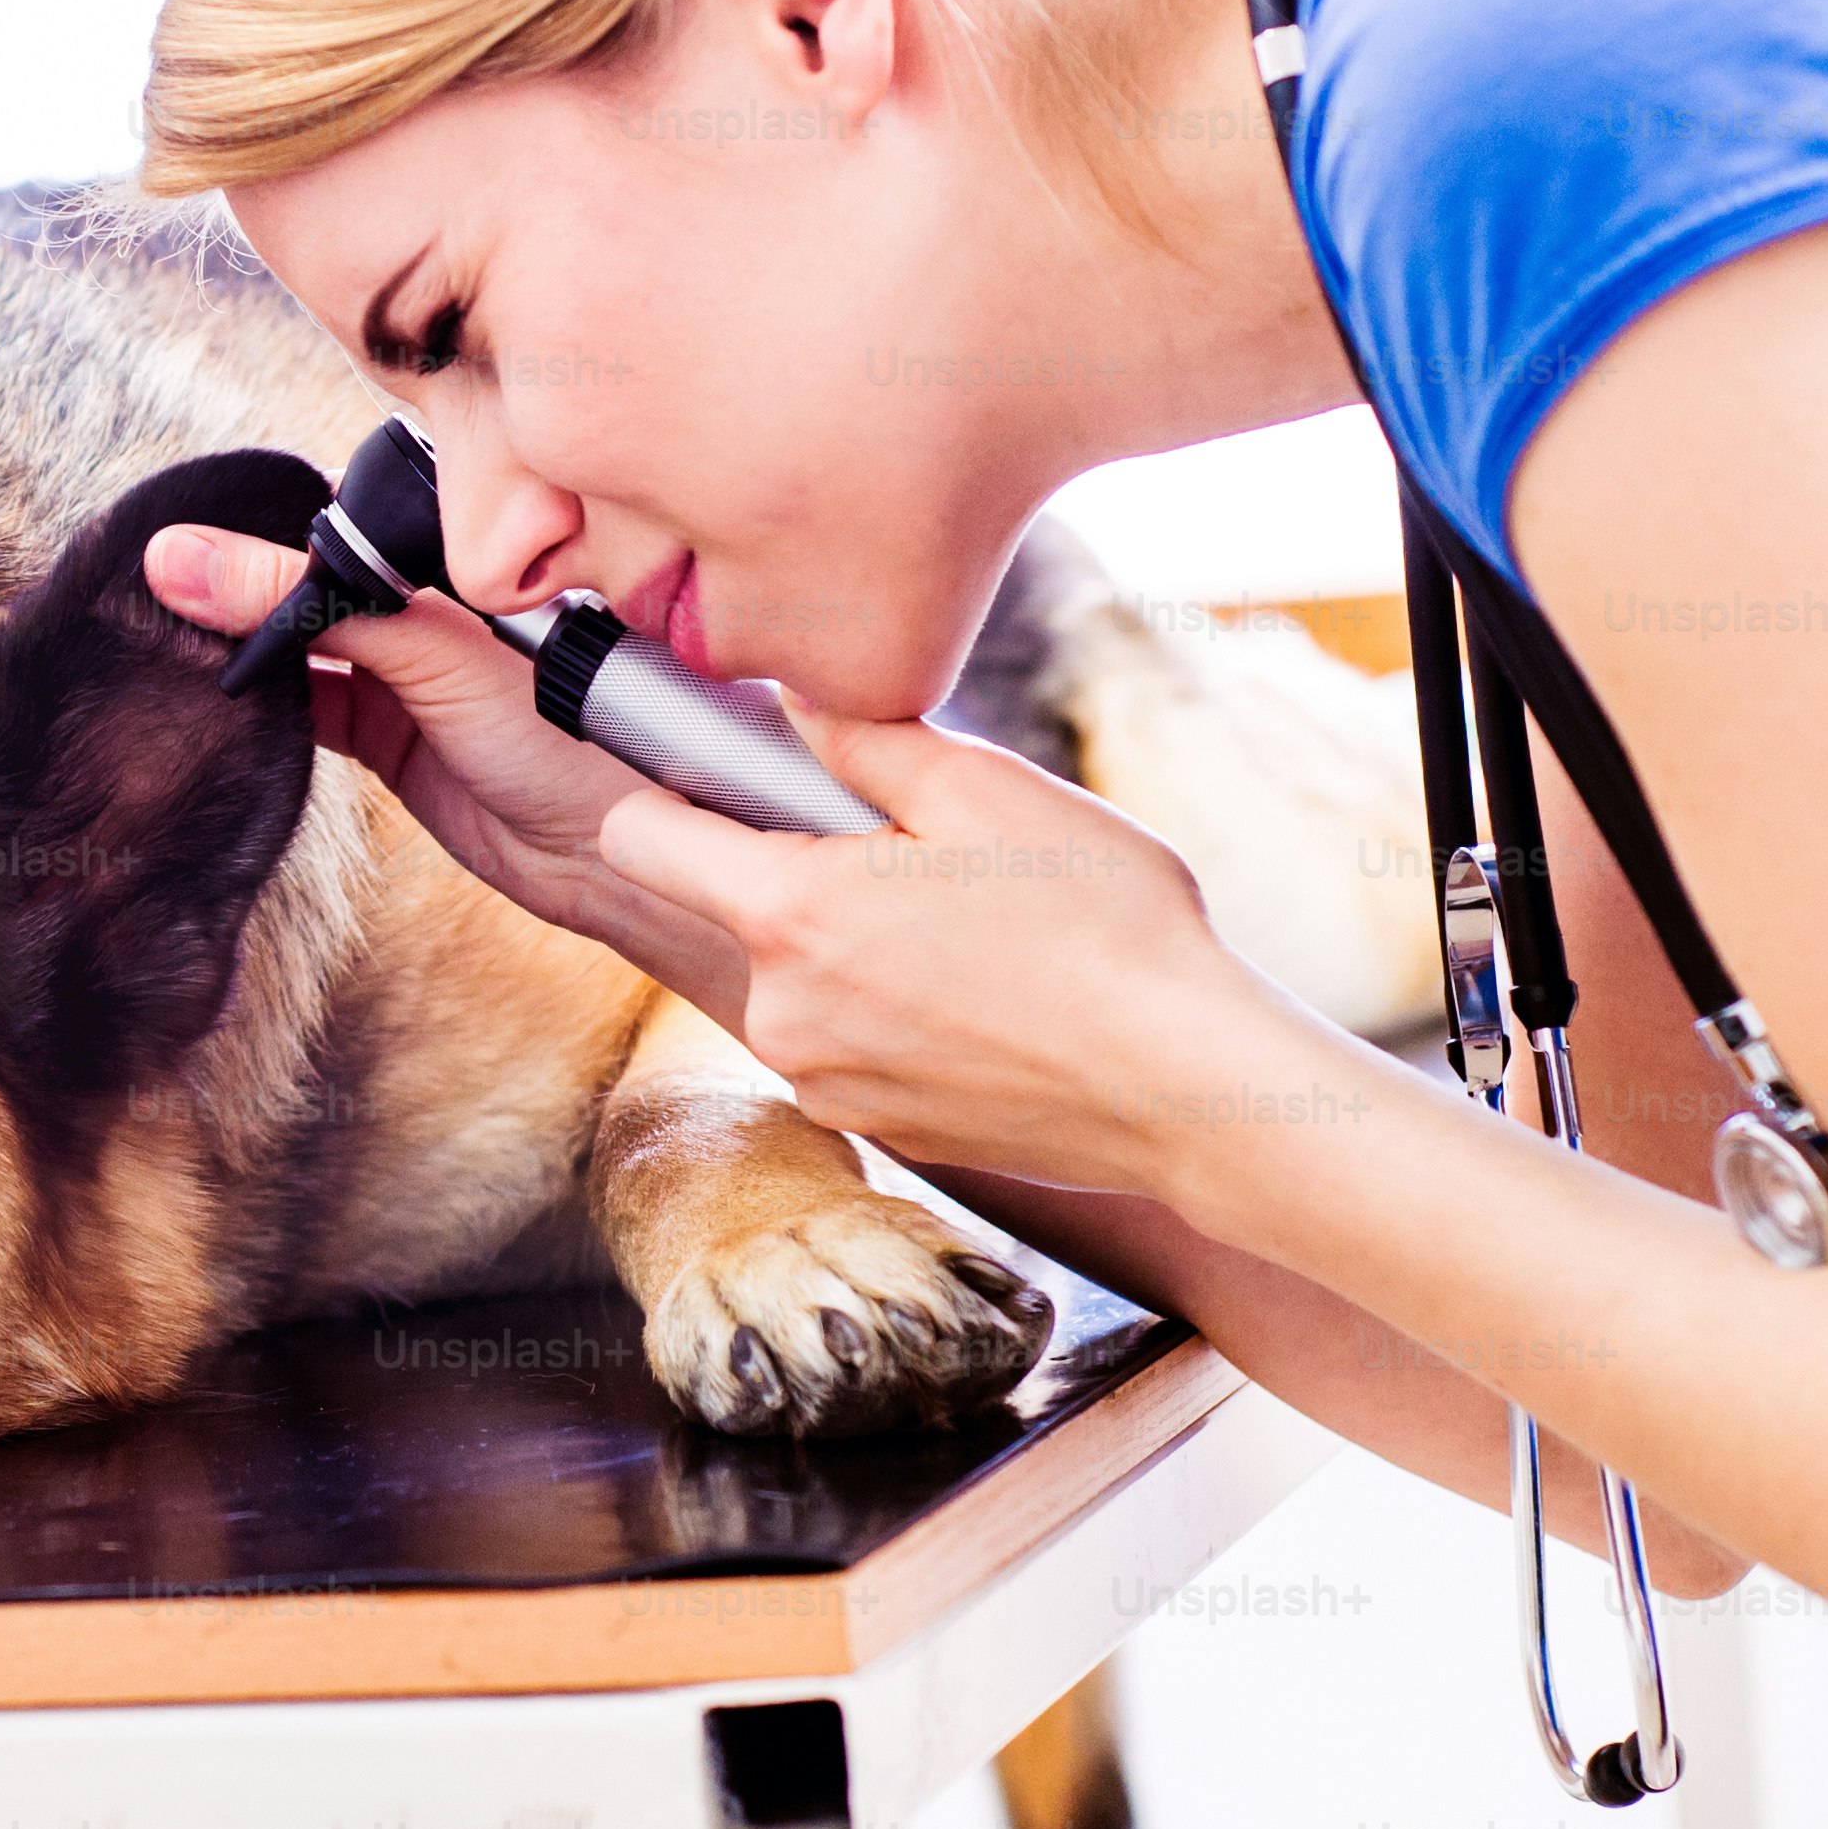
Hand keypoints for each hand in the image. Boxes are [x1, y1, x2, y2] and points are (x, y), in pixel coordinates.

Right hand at [142, 525, 748, 1009]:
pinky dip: (264, 705)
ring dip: (245, 647)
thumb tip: (184, 560)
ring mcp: (409, 671)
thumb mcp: (438, 653)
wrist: (624, 859)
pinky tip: (217, 700)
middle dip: (241, 582)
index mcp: (459, 551)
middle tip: (149, 588)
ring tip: (163, 641)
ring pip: (302, 642)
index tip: (177, 527)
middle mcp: (431, 602)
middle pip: (311, 576)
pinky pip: (309, 704)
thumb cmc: (576, 732)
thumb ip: (316, 604)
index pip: (339, 511)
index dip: (261, 518)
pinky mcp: (390, 737)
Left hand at [590, 703, 1359, 1196]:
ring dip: (856, 951)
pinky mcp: (880, 1131)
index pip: (638, 838)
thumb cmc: (1099, 925)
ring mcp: (827, 1084)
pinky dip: (897, 1018)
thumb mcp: (982, 789)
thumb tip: (790, 697)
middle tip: (921, 857)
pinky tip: (990, 1002)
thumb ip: (860, 735)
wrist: (1189, 1084)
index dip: (668, 791)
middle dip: (806, 873)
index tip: (721, 776)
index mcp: (787, 913)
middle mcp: (781, 1013)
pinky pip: (853, 1047)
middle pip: (738, 910)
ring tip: (973, 936)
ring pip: (802, 983)